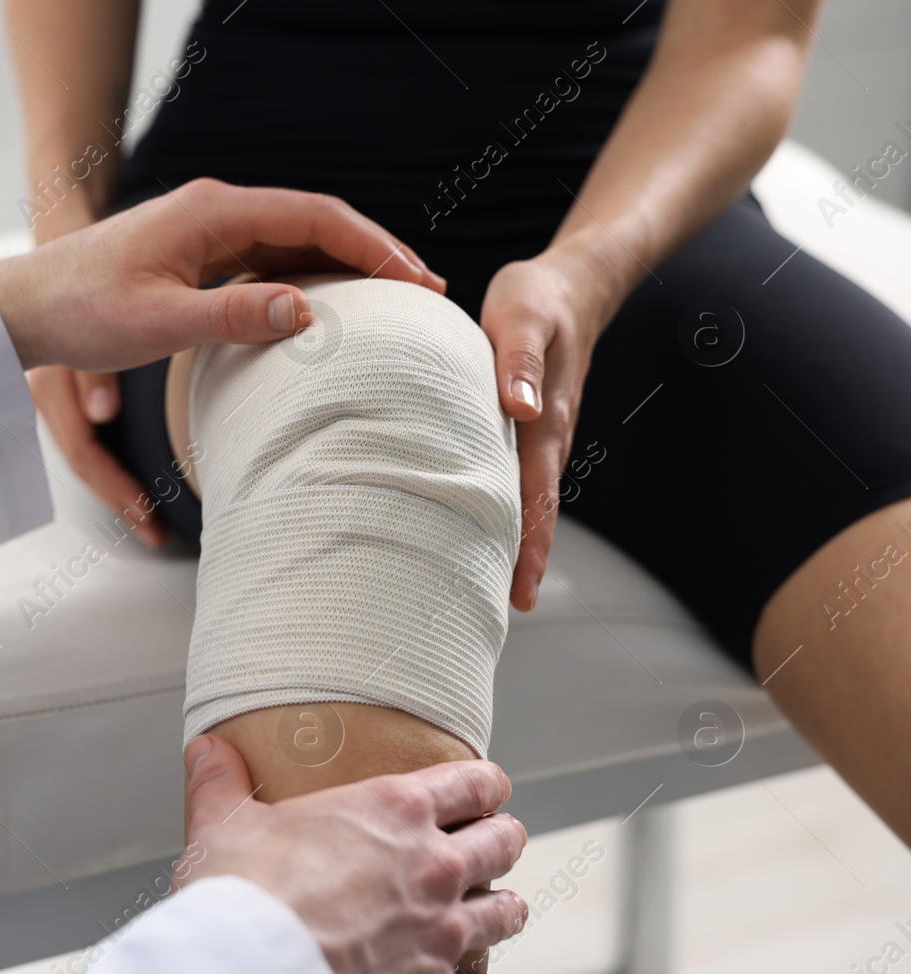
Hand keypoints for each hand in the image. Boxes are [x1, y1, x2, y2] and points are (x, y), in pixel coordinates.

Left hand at [0, 180, 442, 545]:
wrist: (25, 307)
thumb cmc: (80, 311)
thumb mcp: (157, 323)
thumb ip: (233, 317)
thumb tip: (307, 314)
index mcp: (212, 212)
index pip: (315, 217)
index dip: (373, 247)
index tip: (417, 280)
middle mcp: (215, 210)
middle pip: (314, 222)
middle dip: (372, 253)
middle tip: (424, 291)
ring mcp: (207, 229)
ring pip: (293, 239)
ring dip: (342, 266)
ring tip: (391, 301)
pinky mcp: (197, 252)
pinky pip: (267, 257)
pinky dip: (306, 277)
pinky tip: (328, 307)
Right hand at [181, 735, 527, 973]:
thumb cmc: (242, 897)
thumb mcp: (224, 824)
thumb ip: (221, 782)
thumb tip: (206, 749)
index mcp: (394, 810)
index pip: (471, 782)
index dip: (483, 783)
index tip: (484, 788)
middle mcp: (434, 866)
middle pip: (502, 842)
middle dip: (501, 839)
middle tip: (497, 840)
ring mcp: (444, 933)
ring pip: (506, 913)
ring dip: (505, 909)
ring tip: (502, 908)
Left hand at [481, 242, 614, 610]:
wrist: (573, 283)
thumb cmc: (540, 297)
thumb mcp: (524, 315)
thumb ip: (518, 361)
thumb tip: (520, 408)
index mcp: (547, 421)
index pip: (536, 497)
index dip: (530, 547)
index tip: (519, 593)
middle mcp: (546, 438)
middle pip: (533, 514)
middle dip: (519, 564)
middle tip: (493, 616)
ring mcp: (539, 436)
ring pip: (524, 501)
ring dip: (509, 543)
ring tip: (480, 589)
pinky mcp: (526, 427)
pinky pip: (514, 479)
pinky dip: (501, 510)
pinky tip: (476, 529)